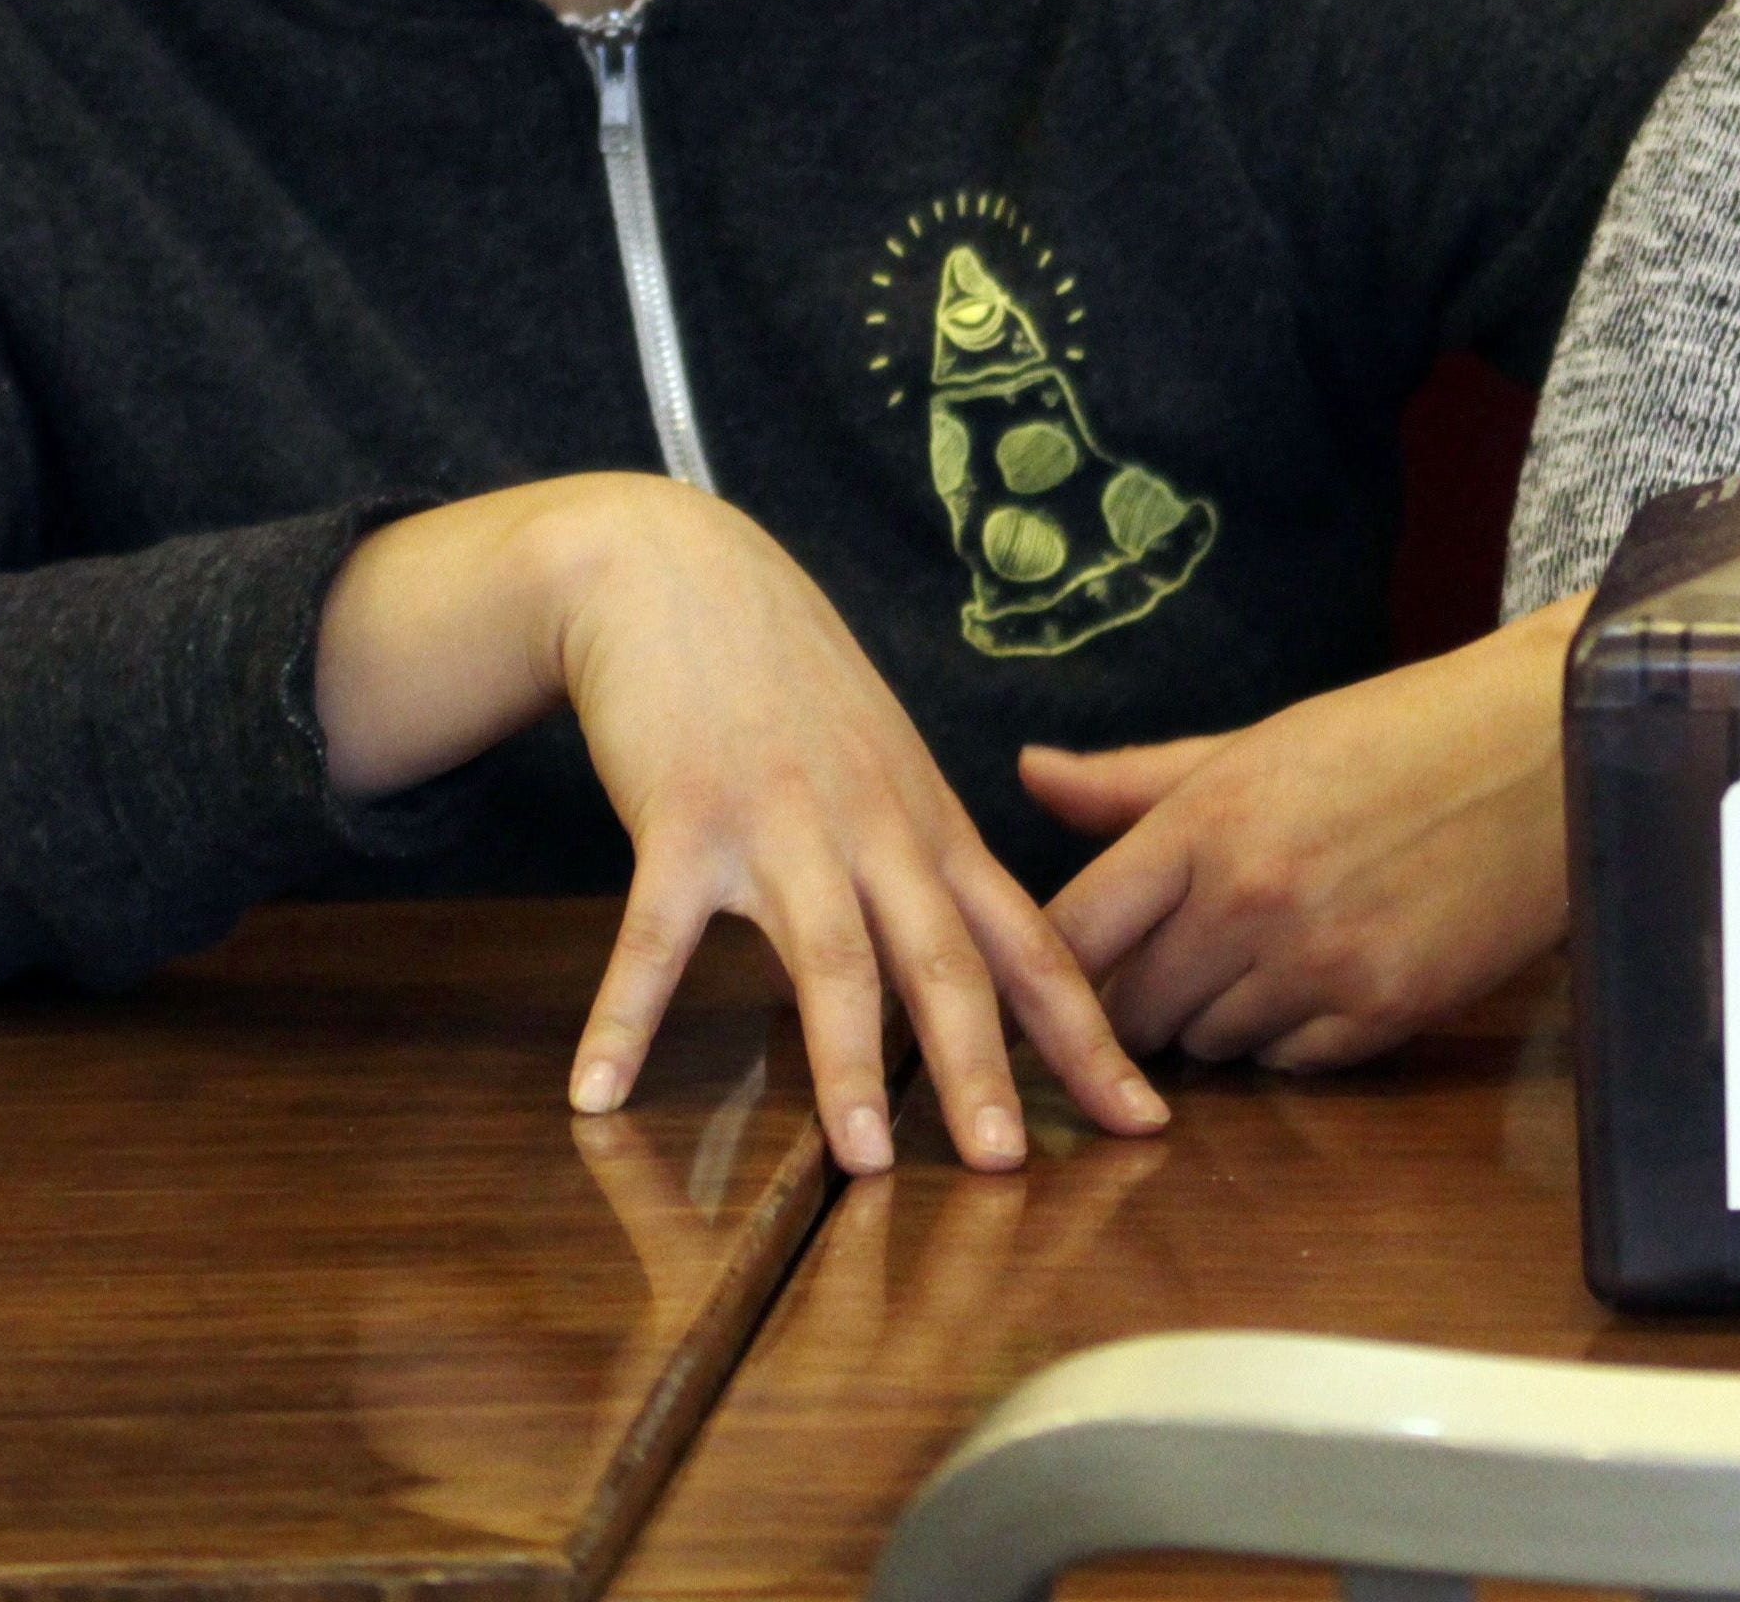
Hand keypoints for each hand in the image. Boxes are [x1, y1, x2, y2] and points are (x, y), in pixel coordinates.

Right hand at [317, 475, 1165, 1173]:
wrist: (685, 574)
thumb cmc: (792, 687)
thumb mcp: (887, 766)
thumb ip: (926, 861)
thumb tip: (980, 963)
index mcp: (932, 831)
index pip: (1033, 948)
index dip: (1089, 1037)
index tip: (1143, 1120)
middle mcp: (876, 831)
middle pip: (946, 964)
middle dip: (982, 1070)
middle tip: (1013, 1165)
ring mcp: (782, 824)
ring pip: (830, 959)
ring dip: (846, 1066)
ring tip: (862, 1166)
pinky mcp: (683, 818)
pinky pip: (655, 936)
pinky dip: (625, 1015)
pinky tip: (596, 1094)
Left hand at [1021, 595, 1583, 1069]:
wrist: (1549, 746)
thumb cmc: (1399, 732)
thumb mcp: (1262, 741)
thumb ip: (1136, 780)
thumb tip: (1029, 771)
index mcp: (1208, 819)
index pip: (1073, 934)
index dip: (1047, 972)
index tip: (1044, 984)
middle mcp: (1252, 899)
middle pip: (1131, 1011)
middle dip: (1141, 996)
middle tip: (1179, 957)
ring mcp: (1320, 963)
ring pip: (1208, 1047)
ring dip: (1219, 1017)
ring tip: (1269, 950)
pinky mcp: (1385, 1012)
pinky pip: (1290, 1064)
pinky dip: (1292, 1036)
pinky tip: (1329, 972)